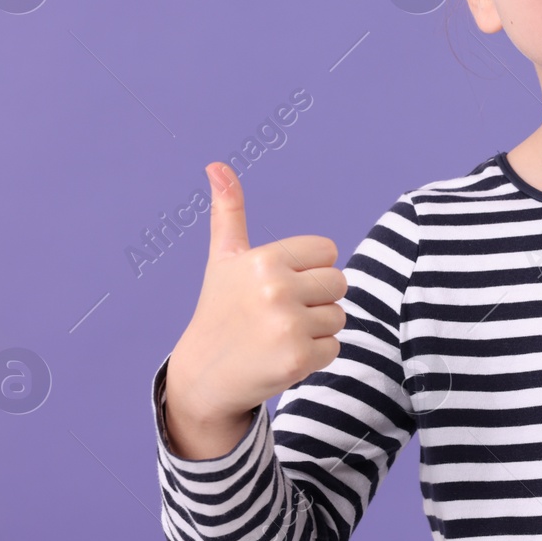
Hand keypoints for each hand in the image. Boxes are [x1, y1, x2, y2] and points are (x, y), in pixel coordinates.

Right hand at [164, 163, 348, 449]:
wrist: (203, 376)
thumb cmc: (220, 311)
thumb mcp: (224, 259)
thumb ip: (229, 211)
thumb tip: (217, 164)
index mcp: (264, 259)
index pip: (328, 252)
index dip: (308, 270)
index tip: (278, 286)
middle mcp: (276, 289)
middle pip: (338, 283)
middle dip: (316, 299)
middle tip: (280, 314)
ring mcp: (288, 325)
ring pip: (339, 316)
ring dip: (316, 329)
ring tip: (279, 335)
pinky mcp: (299, 359)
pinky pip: (336, 348)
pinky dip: (315, 356)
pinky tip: (283, 356)